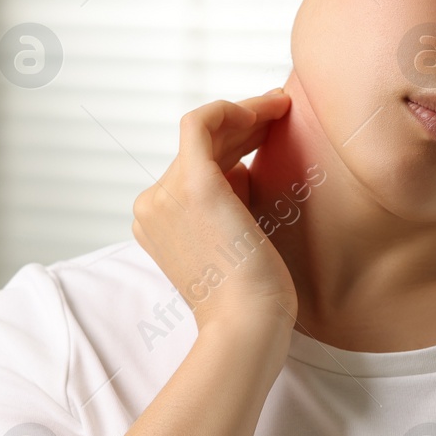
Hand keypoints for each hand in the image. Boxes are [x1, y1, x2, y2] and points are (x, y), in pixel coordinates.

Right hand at [130, 89, 298, 336]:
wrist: (248, 328)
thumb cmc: (253, 302)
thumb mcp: (234, 245)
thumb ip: (229, 209)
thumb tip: (243, 170)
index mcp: (157, 224)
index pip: (193, 170)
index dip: (233, 145)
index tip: (270, 133)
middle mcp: (152, 205)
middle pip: (199, 150)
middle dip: (242, 125)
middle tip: (282, 111)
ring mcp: (165, 195)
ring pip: (203, 132)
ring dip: (246, 114)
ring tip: (284, 107)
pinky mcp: (192, 185)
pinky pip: (202, 122)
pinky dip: (235, 108)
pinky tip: (270, 107)